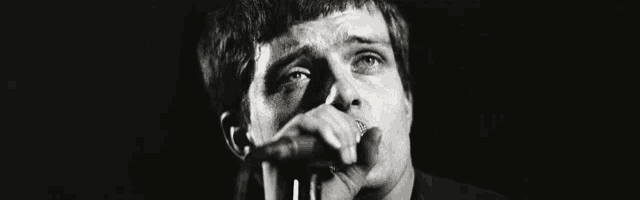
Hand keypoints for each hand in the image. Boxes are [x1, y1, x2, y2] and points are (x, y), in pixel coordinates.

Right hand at [264, 104, 382, 198]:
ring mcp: (288, 141)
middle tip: (349, 158)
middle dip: (344, 130)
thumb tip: (376, 131)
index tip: (355, 151)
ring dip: (336, 131)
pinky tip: (334, 146)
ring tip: (342, 156)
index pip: (333, 117)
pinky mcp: (278, 145)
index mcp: (316, 143)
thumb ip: (365, 157)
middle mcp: (301, 139)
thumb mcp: (350, 179)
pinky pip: (300, 123)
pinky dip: (322, 129)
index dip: (349, 127)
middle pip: (324, 112)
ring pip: (314, 115)